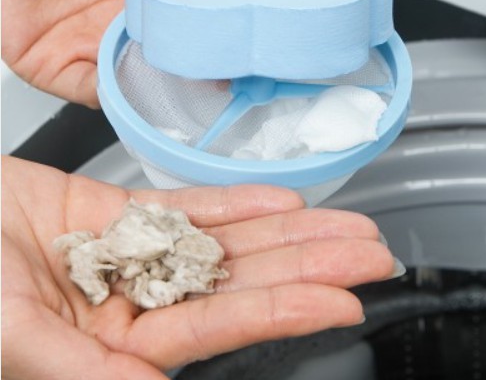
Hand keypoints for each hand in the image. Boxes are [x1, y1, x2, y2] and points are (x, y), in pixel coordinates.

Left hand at [1, 0, 255, 107]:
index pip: (201, 17)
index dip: (223, 30)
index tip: (245, 40)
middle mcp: (132, 21)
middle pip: (179, 58)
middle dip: (202, 71)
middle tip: (229, 75)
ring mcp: (102, 47)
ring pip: (146, 81)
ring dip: (166, 89)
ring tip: (190, 90)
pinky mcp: (67, 69)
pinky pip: (102, 95)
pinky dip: (120, 100)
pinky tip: (137, 94)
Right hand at [1, 156, 399, 378]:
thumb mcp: (16, 336)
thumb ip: (87, 373)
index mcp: (120, 345)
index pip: (224, 326)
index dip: (287, 311)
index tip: (345, 300)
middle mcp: (140, 300)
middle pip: (243, 280)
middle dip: (310, 265)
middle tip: (372, 254)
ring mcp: (137, 253)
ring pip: (228, 241)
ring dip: (288, 232)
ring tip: (345, 225)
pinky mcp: (122, 212)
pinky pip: (190, 207)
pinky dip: (235, 204)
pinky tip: (281, 201)